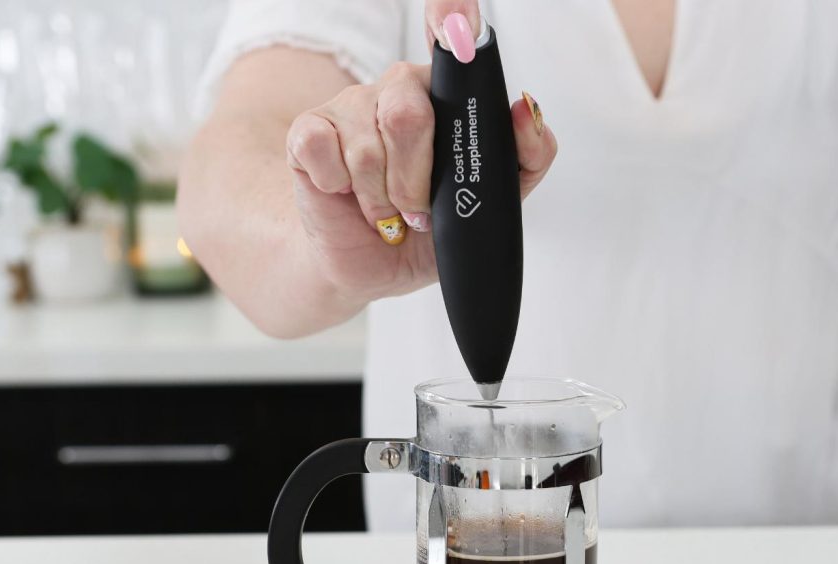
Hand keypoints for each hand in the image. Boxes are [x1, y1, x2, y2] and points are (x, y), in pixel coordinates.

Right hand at [284, 0, 556, 310]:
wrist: (373, 264)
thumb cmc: (431, 228)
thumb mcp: (493, 202)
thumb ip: (527, 157)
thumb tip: (525, 107)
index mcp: (448, 95)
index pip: (450, 35)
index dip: (452, 15)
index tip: (457, 22)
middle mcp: (400, 89)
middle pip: (408, 113)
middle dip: (415, 181)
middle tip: (418, 212)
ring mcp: (351, 105)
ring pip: (368, 146)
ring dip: (381, 199)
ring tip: (387, 212)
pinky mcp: (309, 130)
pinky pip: (323, 150)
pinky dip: (340, 188)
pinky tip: (345, 194)